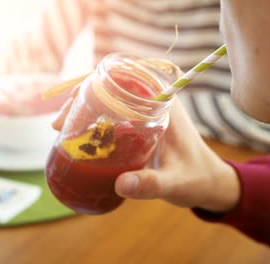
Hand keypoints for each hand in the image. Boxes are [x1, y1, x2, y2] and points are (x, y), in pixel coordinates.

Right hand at [52, 86, 240, 211]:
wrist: (209, 183)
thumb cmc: (197, 179)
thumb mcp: (175, 183)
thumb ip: (151, 184)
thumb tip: (120, 185)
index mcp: (166, 103)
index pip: (129, 75)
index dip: (98, 80)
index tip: (76, 99)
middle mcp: (154, 103)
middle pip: (112, 86)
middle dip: (82, 98)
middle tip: (60, 124)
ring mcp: (146, 115)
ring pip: (109, 101)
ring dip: (85, 111)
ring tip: (62, 131)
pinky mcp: (141, 128)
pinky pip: (112, 117)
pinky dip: (94, 124)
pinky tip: (79, 141)